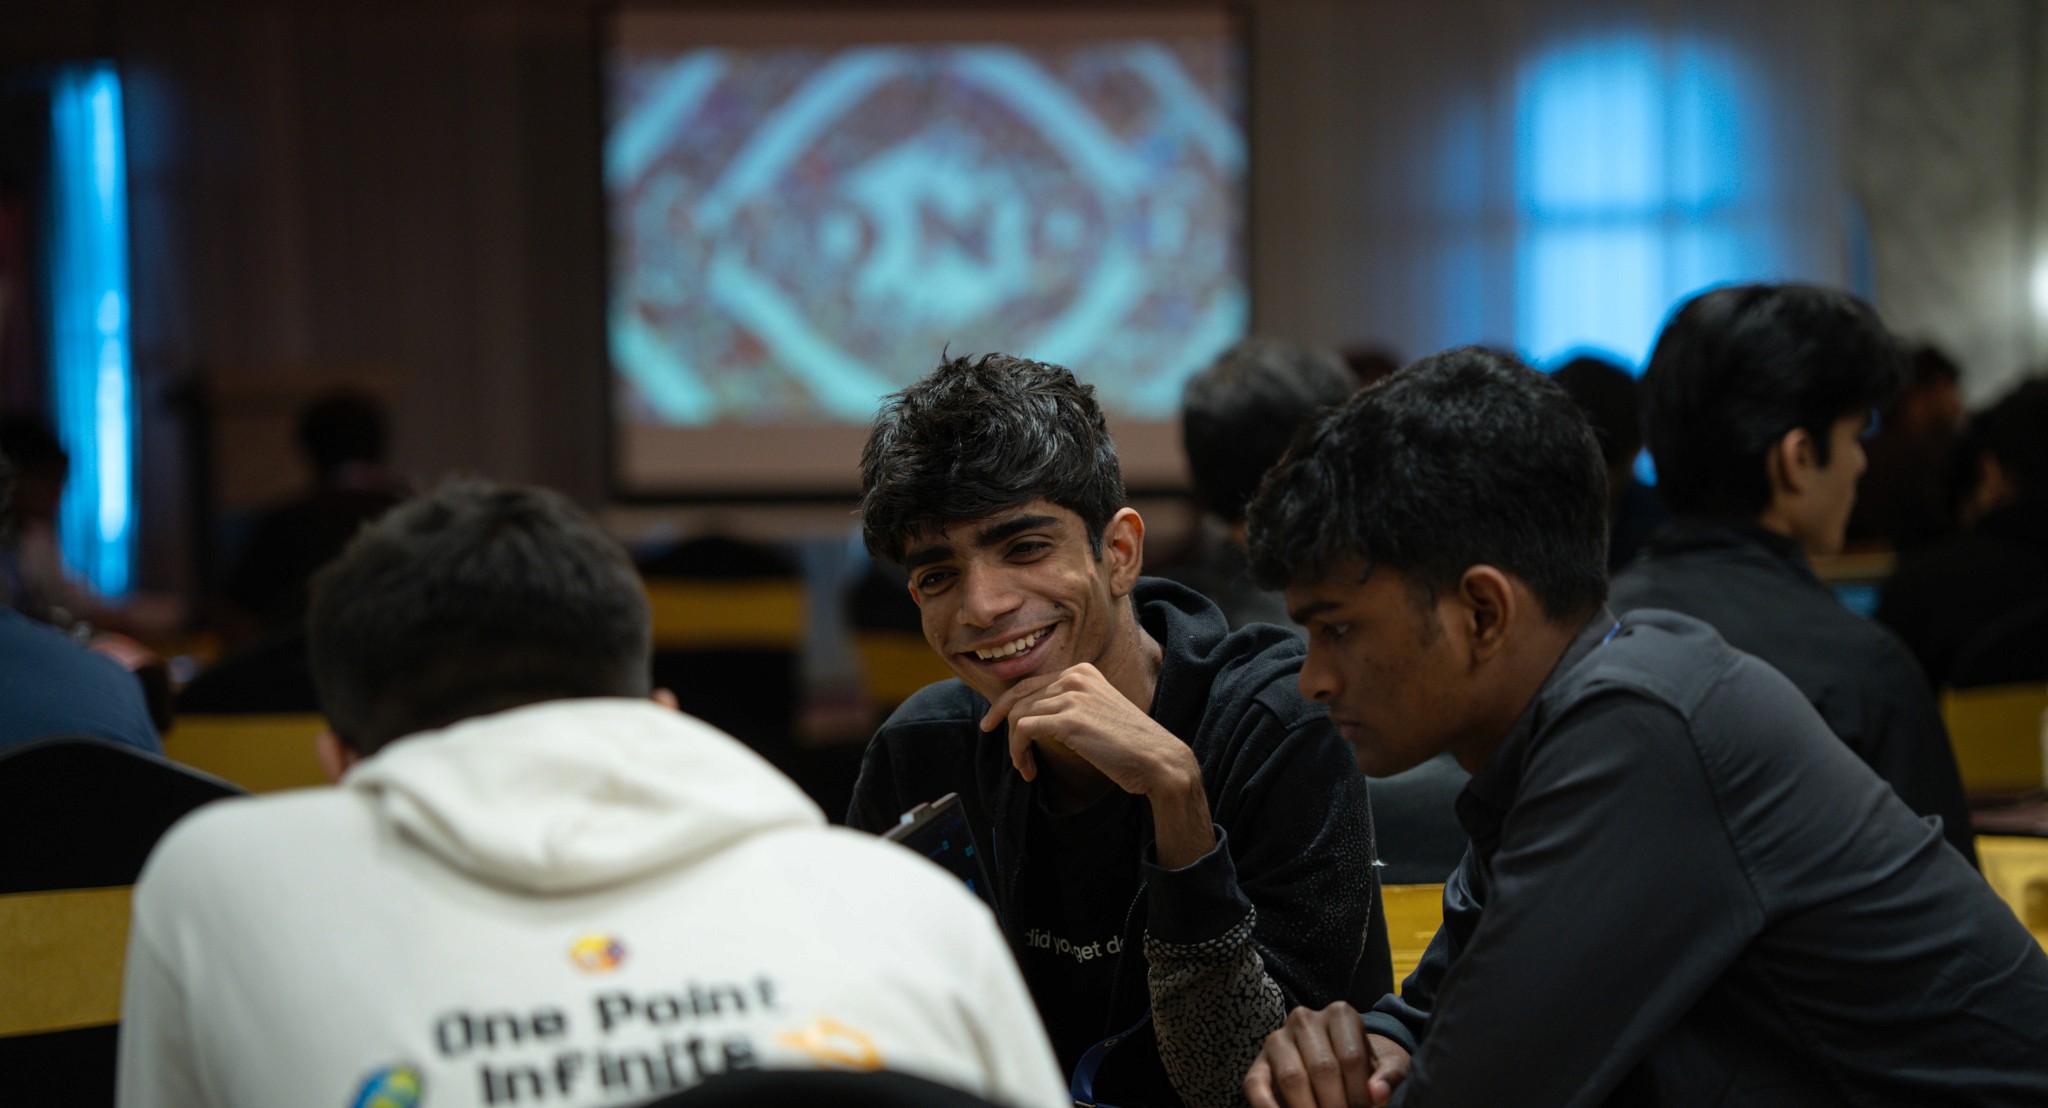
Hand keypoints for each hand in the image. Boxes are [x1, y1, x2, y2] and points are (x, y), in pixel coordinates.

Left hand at [979, 662, 1189, 795]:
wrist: (1156, 759)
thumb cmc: (1129, 744)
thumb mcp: (1098, 711)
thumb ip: (1070, 705)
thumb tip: (1033, 716)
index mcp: (1082, 671)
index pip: (1030, 682)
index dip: (1008, 703)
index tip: (996, 722)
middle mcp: (1075, 677)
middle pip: (1019, 695)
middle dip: (1001, 719)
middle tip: (994, 739)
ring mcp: (1072, 696)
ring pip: (1018, 715)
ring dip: (1014, 746)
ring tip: (1025, 767)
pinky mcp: (1068, 719)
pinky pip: (1022, 730)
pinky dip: (1018, 752)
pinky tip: (1029, 770)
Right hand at [1244, 1002, 1409, 1107]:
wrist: (1338, 1061)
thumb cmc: (1365, 1066)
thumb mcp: (1387, 1065)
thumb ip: (1388, 1077)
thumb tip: (1377, 1094)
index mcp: (1340, 1014)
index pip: (1351, 1058)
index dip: (1359, 1094)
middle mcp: (1305, 1019)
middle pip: (1322, 1068)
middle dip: (1336, 1105)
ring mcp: (1278, 1038)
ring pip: (1291, 1077)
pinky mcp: (1258, 1062)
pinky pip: (1256, 1086)